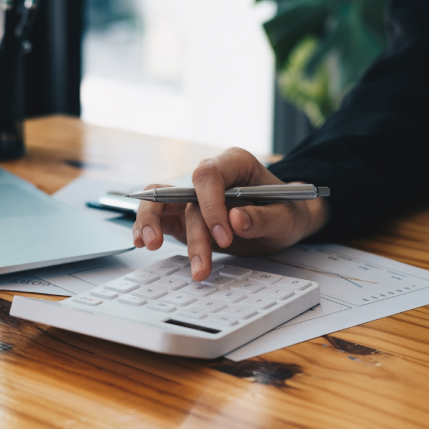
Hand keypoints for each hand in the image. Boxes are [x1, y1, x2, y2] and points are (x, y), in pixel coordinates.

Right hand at [132, 148, 329, 280]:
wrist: (283, 219)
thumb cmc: (287, 211)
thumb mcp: (287, 217)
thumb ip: (264, 219)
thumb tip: (236, 221)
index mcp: (234, 164)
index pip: (208, 176)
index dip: (210, 205)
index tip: (224, 237)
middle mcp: (209, 177)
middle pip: (186, 196)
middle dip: (193, 233)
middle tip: (201, 264)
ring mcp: (192, 197)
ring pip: (161, 201)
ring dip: (153, 223)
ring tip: (150, 245)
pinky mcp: (183, 215)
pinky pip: (158, 216)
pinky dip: (147, 227)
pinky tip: (142, 242)